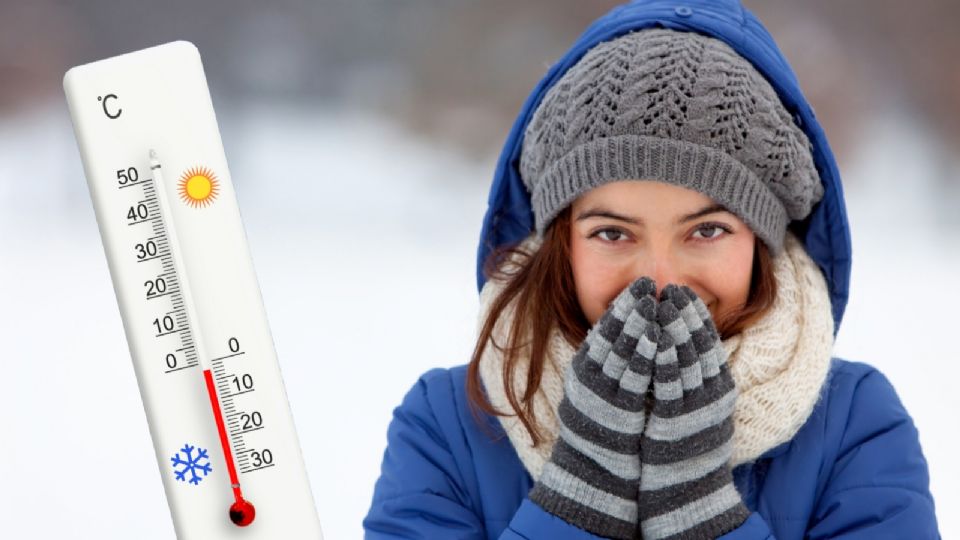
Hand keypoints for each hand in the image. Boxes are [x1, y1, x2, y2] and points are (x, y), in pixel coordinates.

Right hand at [530, 276, 659, 539]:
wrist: (596, 470)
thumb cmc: (602, 426)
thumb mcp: (598, 387)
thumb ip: (610, 360)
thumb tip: (631, 330)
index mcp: (585, 368)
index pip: (604, 328)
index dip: (623, 304)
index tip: (639, 285)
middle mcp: (590, 376)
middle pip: (612, 333)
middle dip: (632, 306)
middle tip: (649, 283)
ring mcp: (603, 392)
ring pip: (622, 349)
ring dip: (640, 323)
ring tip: (655, 302)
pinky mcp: (619, 408)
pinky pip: (635, 376)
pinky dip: (647, 354)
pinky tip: (660, 338)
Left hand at [638, 285, 749, 538]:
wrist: (687, 490)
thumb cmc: (688, 446)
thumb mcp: (700, 406)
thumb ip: (696, 378)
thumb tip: (681, 346)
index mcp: (719, 388)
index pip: (709, 342)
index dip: (696, 315)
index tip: (683, 292)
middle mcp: (711, 394)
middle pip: (699, 345)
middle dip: (685, 313)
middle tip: (672, 288)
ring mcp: (695, 407)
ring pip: (686, 358)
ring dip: (673, 327)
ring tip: (661, 301)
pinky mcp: (676, 420)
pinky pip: (669, 382)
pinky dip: (663, 356)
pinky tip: (654, 337)